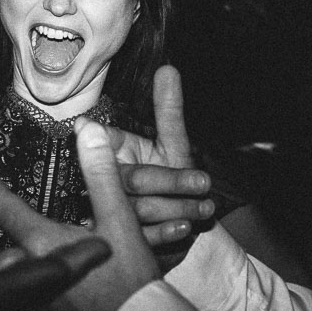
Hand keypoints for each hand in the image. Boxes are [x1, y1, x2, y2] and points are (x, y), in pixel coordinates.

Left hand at [0, 121, 160, 310]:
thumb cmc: (131, 281)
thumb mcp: (121, 222)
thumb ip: (101, 175)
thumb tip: (87, 131)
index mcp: (41, 243)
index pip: (4, 207)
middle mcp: (26, 273)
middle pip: (5, 247)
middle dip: (14, 240)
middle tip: (30, 235)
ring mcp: (27, 305)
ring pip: (13, 278)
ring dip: (22, 269)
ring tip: (40, 267)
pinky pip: (22, 307)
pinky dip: (32, 298)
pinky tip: (53, 299)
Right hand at [91, 65, 215, 253]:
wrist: (170, 220)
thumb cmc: (165, 176)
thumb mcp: (169, 143)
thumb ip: (168, 111)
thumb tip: (168, 68)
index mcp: (111, 154)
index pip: (111, 147)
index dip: (125, 145)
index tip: (150, 145)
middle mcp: (107, 182)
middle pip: (131, 182)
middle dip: (169, 181)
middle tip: (203, 182)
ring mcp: (113, 213)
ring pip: (139, 212)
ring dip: (175, 208)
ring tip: (204, 207)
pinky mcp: (124, 241)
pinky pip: (141, 239)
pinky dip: (163, 234)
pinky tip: (185, 229)